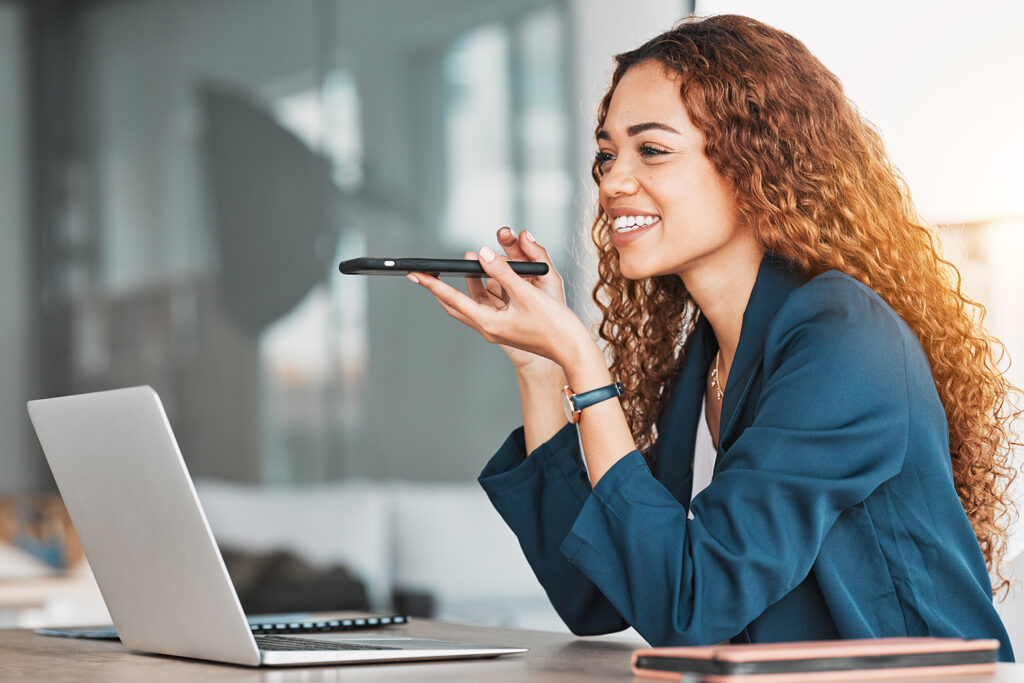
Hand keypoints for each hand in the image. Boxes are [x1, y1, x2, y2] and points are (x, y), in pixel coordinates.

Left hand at [410, 230, 590, 371]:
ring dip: (463, 286)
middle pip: (455, 305)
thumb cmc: (553, 324)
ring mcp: (497, 329)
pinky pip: (485, 307)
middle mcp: (489, 328)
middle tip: (424, 274)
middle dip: (440, 288)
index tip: (415, 273)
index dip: (433, 284)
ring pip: (470, 306)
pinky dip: (479, 292)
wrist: (571, 348)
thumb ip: (503, 271)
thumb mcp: (526, 293)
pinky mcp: (507, 327)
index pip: (453, 299)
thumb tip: (483, 253)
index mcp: (488, 322)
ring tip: (462, 266)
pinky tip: (485, 279)